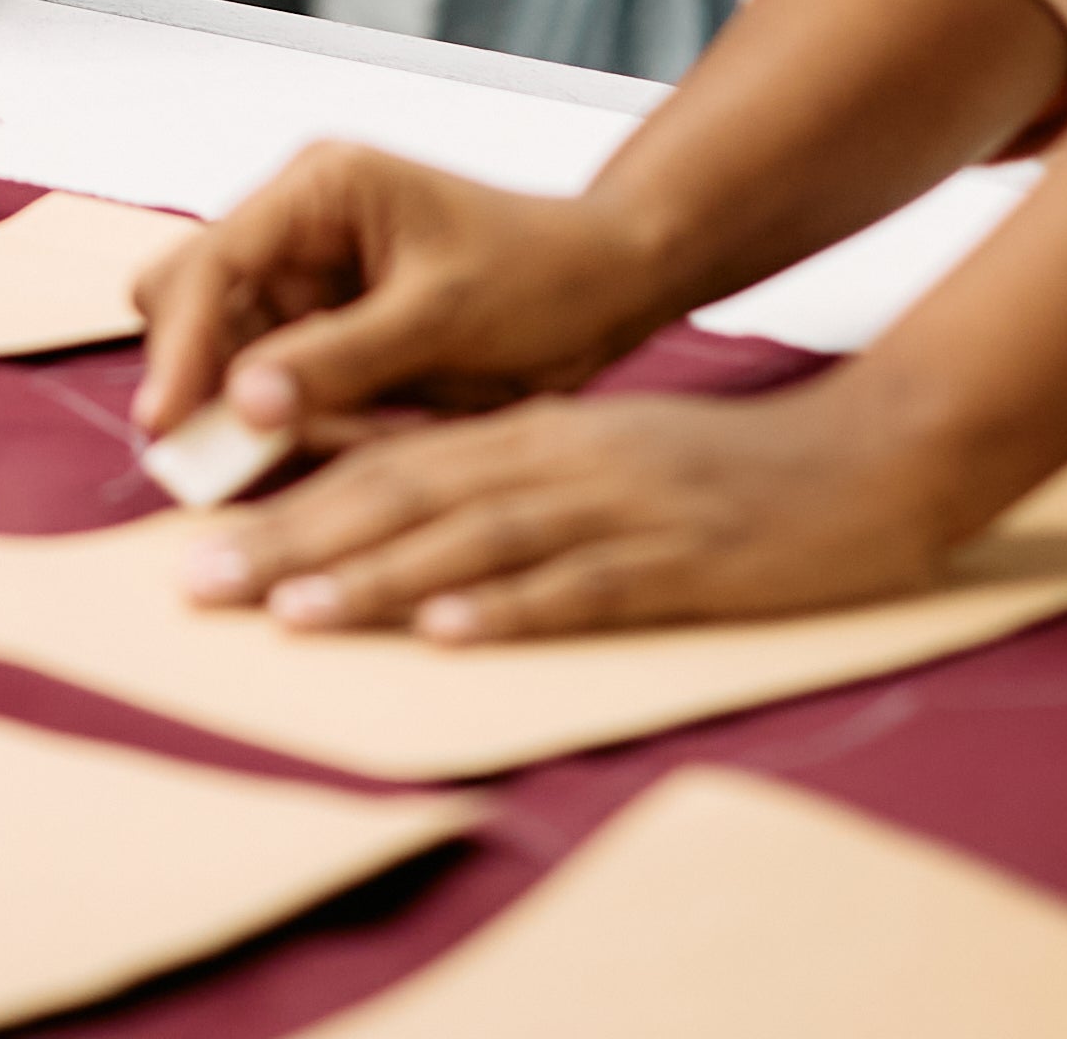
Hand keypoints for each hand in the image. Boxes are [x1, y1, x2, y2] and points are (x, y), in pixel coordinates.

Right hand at [128, 141, 661, 445]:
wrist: (608, 289)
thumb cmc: (543, 275)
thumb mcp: (442, 318)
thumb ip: (339, 358)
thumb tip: (241, 403)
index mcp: (320, 188)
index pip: (215, 262)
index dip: (182, 344)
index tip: (165, 422)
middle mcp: (296, 224)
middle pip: (193, 301)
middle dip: (202, 378)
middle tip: (219, 458)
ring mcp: (306, 277)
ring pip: (226, 353)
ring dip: (258, 410)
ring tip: (337, 442)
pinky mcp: (325, 328)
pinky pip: (275, 386)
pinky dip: (298, 424)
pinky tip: (358, 436)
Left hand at [174, 370, 976, 639]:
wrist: (870, 452)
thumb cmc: (728, 469)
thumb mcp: (602, 452)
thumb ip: (505, 476)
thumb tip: (398, 521)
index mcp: (533, 434)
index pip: (385, 463)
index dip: (286, 500)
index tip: (195, 538)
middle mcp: (557, 459)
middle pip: (401, 496)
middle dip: (290, 540)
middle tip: (196, 579)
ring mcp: (617, 507)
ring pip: (471, 539)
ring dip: (373, 575)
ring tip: (290, 610)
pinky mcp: (678, 557)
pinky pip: (580, 585)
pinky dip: (508, 607)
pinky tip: (447, 631)